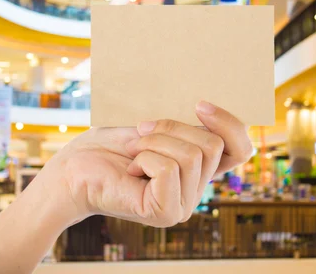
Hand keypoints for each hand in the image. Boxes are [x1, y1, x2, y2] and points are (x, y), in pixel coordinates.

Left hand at [39, 101, 251, 227]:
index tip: (200, 104)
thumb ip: (184, 124)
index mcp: (198, 167)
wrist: (74, 168)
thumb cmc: (108, 145)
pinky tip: (129, 169)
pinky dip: (145, 158)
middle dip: (172, 127)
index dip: (230, 124)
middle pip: (212, 144)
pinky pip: (169, 169)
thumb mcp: (153, 125)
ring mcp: (183, 204)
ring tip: (131, 152)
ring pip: (192, 155)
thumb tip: (209, 104)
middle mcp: (197, 188)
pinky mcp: (165, 212)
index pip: (241, 150)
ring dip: (153, 143)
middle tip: (141, 131)